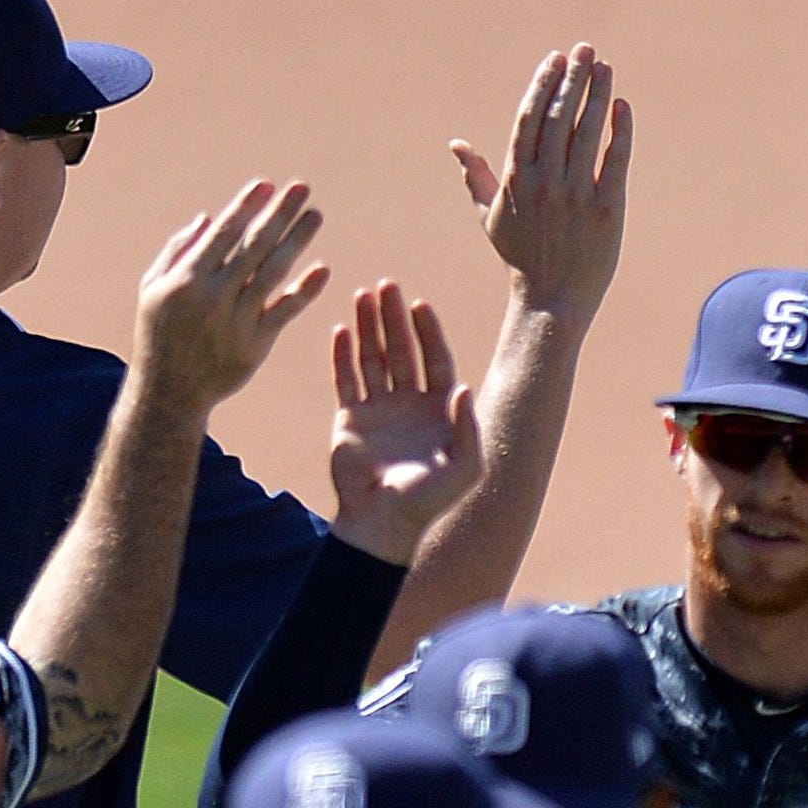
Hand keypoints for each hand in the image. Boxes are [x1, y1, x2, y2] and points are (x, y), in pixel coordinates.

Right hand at [127, 179, 329, 412]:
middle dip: (279, 214)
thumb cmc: (159, 333)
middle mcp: (213, 297)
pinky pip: (285, 312)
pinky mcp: (255, 344)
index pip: (223, 234)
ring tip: (315, 216)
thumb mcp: (152, 289)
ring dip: (297, 241)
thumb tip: (210, 218)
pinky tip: (322, 270)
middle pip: (253, 246)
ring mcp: (236, 321)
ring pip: (273, 273)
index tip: (267, 184)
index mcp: (186, 279)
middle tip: (301, 188)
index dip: (247, 207)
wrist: (169, 391)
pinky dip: (304, 290)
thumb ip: (178, 250)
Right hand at [327, 283, 483, 564]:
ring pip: (372, 357)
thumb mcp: (464, 467)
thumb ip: (467, 428)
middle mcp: (409, 404)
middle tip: (387, 286)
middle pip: (402, 350)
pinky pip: (345, 378)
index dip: (428, 332)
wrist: (382, 521)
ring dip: (368, 327)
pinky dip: (342, 354)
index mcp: (438, 410)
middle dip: (395, 318)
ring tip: (362, 294)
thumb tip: (462, 387)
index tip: (419, 305)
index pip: (435, 359)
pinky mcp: (349, 418)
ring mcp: (378, 409)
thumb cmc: (428, 499)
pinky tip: (340, 328)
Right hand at [451, 44, 630, 318]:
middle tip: (585, 49)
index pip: (528, 119)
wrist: (551, 302)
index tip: (555, 59)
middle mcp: (544, 183)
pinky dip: (619, 131)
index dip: (542, 84)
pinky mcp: (606, 210)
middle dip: (572, 78)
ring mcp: (575, 196)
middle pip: (558, 118)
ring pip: (586, 133)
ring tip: (605, 66)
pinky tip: (622, 106)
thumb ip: (475, 177)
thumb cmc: (521, 259)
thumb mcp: (491, 218)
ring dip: (596, 94)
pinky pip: (614, 161)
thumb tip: (455, 145)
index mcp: (516, 180)